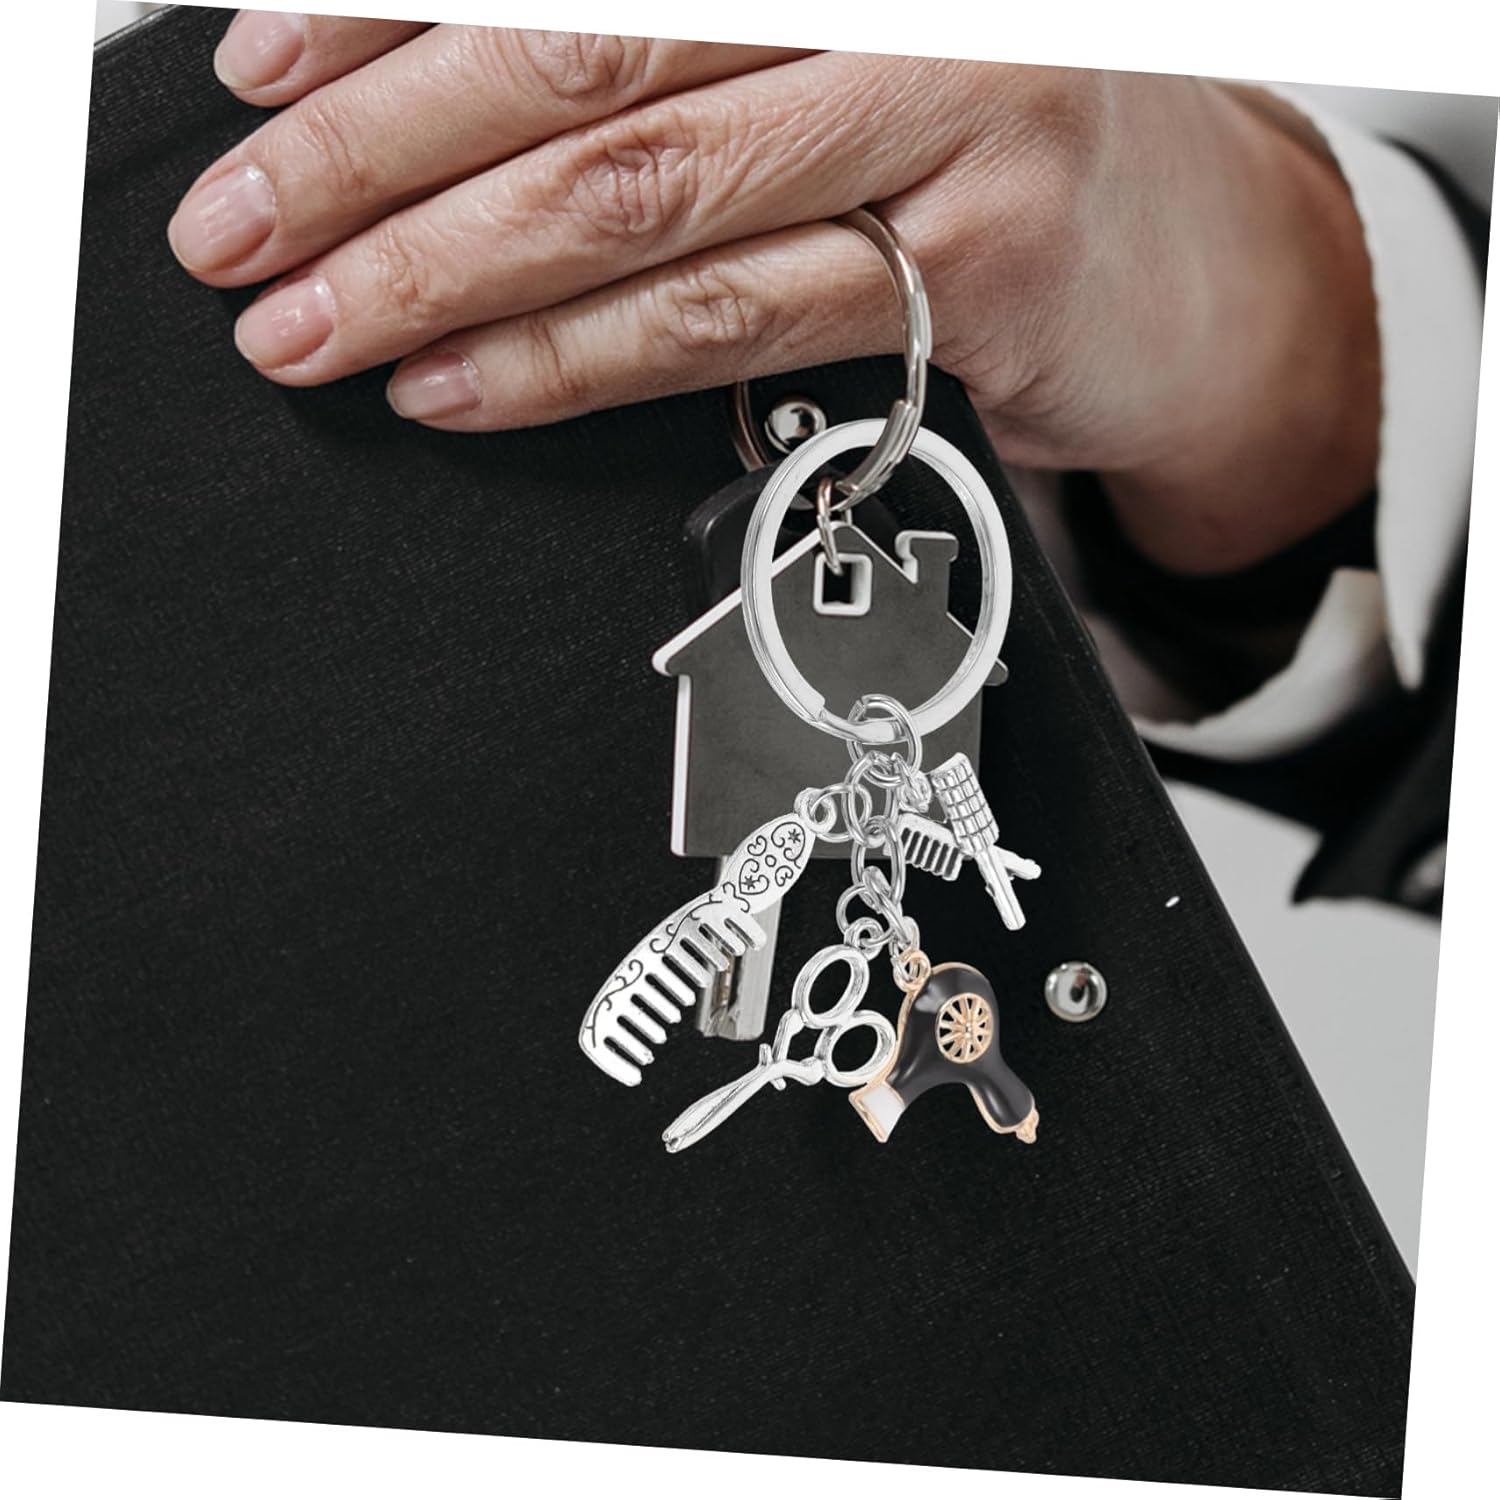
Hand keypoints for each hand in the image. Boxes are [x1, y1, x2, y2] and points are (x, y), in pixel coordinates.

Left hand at [171, 15, 1378, 573]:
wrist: (1199, 263)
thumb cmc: (986, 148)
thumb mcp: (828, 58)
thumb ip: (667, 61)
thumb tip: (427, 102)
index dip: (388, 2)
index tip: (255, 71)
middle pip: (579, 51)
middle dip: (375, 152)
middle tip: (236, 227)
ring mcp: (951, 109)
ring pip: (642, 194)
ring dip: (446, 273)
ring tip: (310, 328)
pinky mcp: (978, 263)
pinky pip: (729, 320)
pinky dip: (572, 360)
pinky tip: (459, 388)